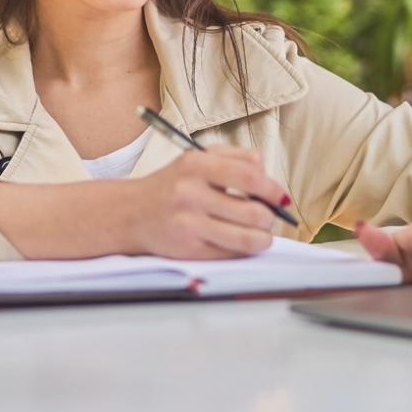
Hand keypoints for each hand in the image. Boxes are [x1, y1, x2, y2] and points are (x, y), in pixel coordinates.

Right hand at [118, 146, 291, 259]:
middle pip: (253, 211)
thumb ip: (236, 158)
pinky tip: (240, 242)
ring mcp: (188, 223)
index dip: (272, 189)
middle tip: (268, 218)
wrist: (131, 212)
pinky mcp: (188, 249)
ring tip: (261, 234)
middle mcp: (190, 193)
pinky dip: (243, 250)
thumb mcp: (198, 158)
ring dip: (263, 238)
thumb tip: (269, 179)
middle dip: (270, 218)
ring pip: (247, 238)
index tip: (281, 198)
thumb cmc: (172, 184)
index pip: (249, 176)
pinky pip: (231, 253)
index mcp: (196, 164)